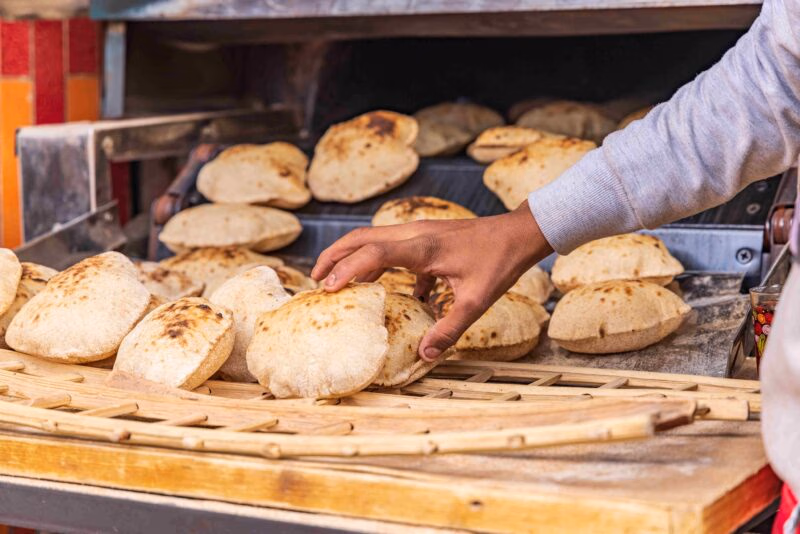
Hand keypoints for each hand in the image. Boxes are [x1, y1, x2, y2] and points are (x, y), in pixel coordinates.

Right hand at [311, 202, 552, 361]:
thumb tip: (424, 355)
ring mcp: (418, 233)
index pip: (372, 252)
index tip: (326, 289)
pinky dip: (377, 262)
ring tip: (334, 281)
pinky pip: (391, 247)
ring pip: (373, 238)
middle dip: (334, 256)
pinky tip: (382, 287)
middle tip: (314, 281)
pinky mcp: (425, 238)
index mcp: (421, 247)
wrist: (519, 233)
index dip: (346, 269)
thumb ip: (449, 329)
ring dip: (351, 257)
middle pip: (360, 237)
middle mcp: (413, 234)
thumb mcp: (476, 302)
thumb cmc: (499, 262)